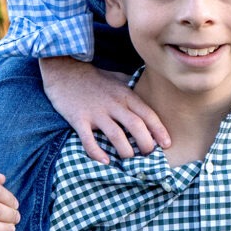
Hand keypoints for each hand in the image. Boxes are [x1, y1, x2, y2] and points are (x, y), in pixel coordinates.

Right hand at [39, 56, 170, 162]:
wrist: (64, 70)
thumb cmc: (93, 78)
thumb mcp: (117, 79)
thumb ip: (131, 88)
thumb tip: (146, 96)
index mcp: (125, 95)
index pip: (147, 114)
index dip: (159, 131)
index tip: (167, 144)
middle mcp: (113, 104)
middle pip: (136, 126)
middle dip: (146, 144)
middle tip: (149, 156)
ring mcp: (96, 112)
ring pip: (116, 135)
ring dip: (126, 151)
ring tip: (129, 160)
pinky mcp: (78, 119)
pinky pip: (88, 140)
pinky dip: (97, 153)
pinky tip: (105, 161)